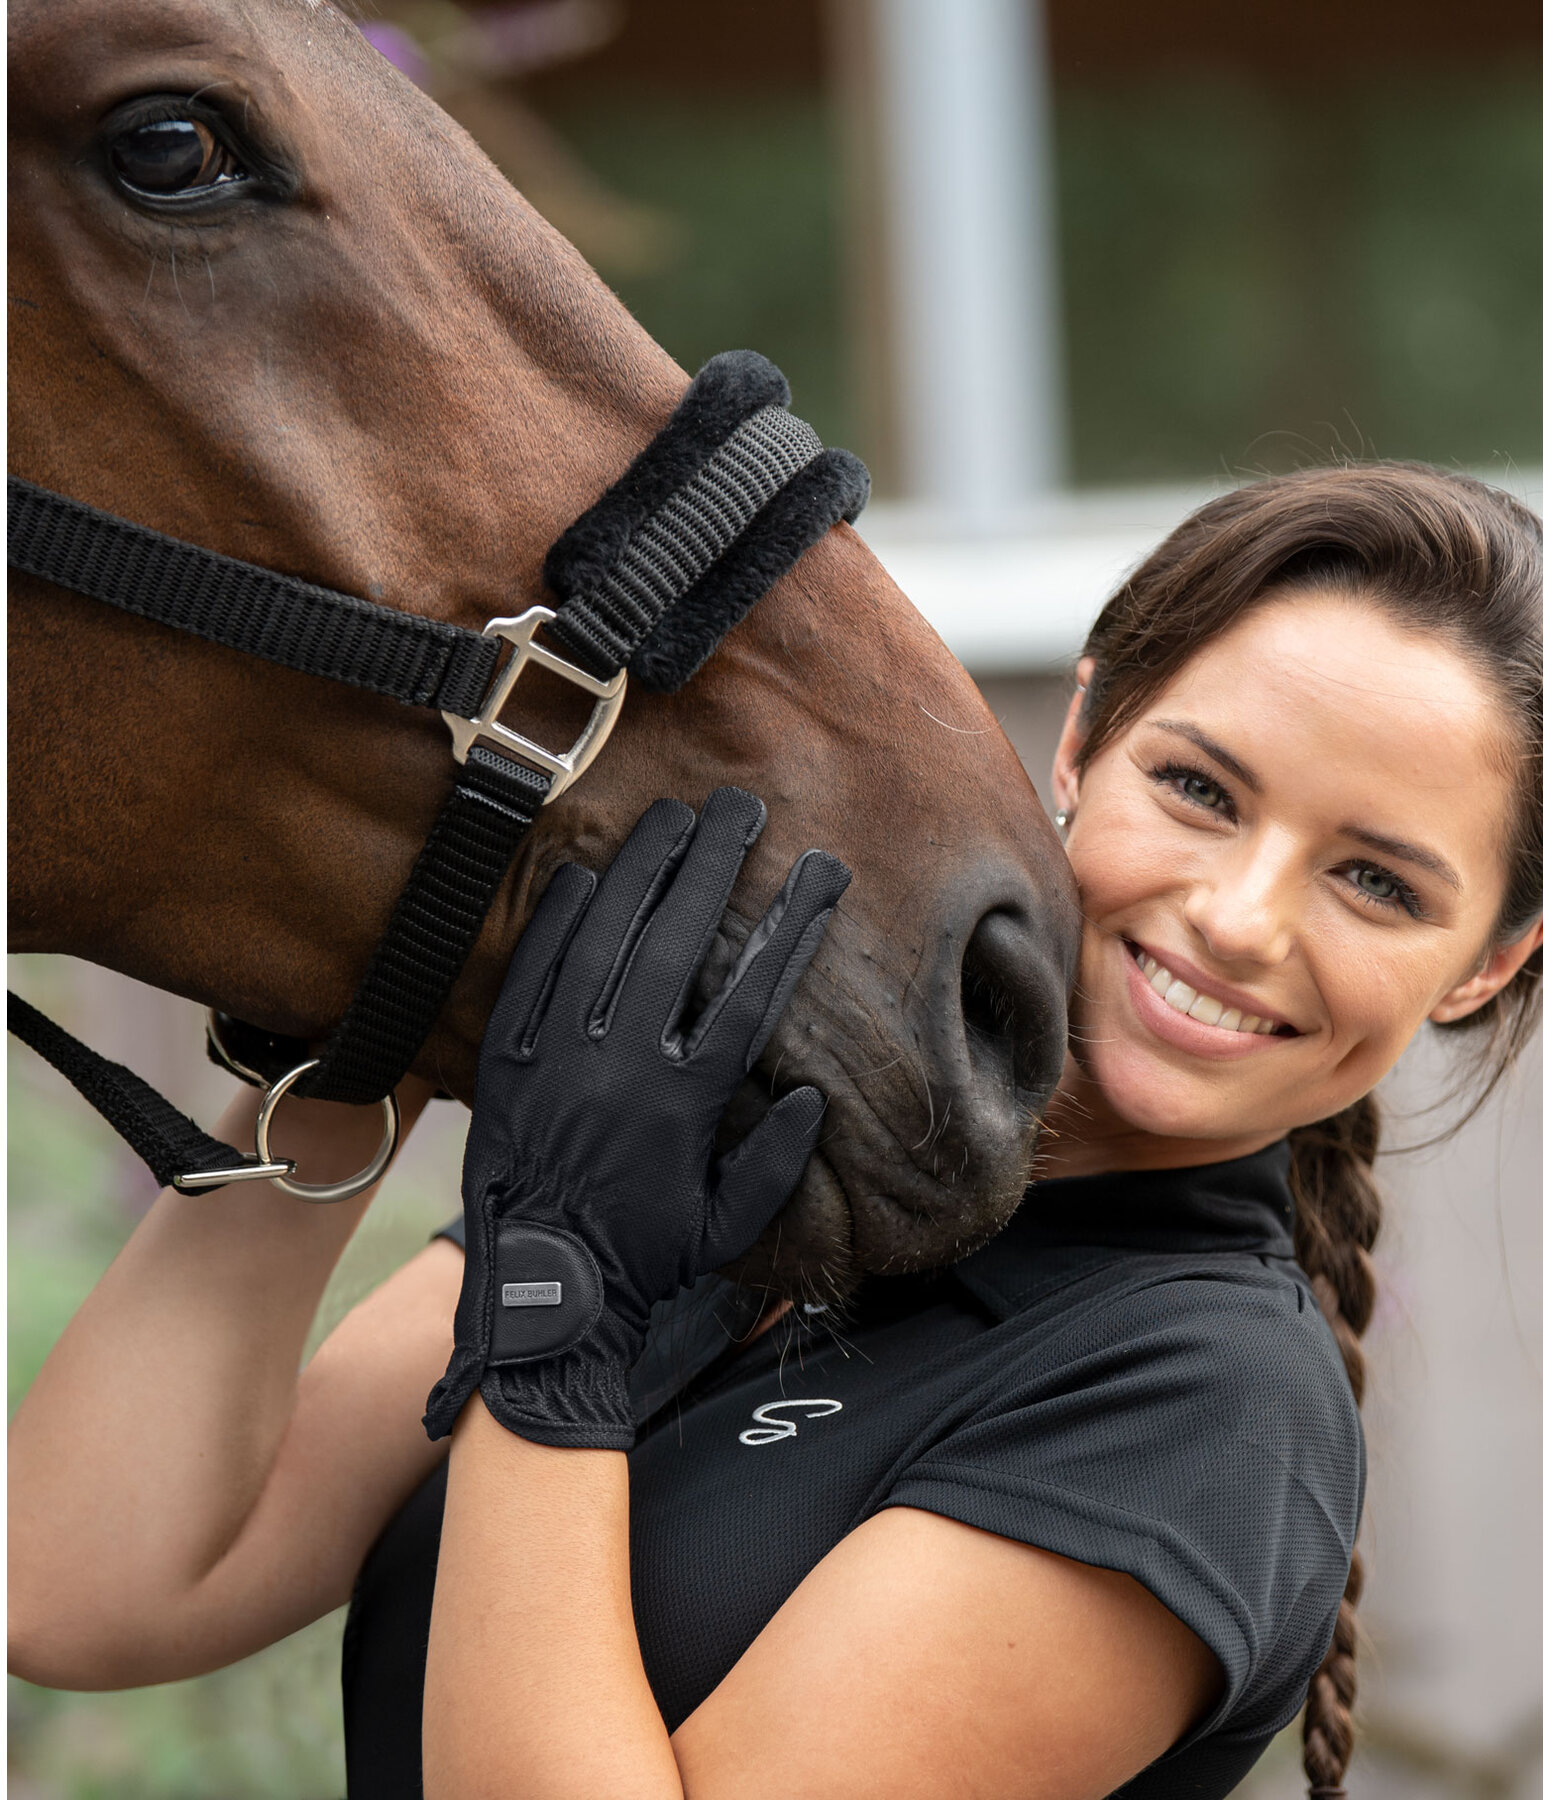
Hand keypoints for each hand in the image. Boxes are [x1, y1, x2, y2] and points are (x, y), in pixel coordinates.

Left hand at [424, 786, 849, 1448]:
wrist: (539, 1291)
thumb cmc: (645, 1257)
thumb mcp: (727, 1227)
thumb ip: (777, 1164)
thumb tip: (815, 1097)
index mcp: (682, 1104)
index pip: (750, 994)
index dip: (789, 927)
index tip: (819, 875)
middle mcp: (620, 1068)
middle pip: (675, 943)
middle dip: (713, 867)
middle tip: (740, 808)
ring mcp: (556, 1056)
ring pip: (604, 942)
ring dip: (641, 872)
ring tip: (673, 819)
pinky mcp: (504, 1059)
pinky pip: (533, 972)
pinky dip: (559, 920)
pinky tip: (588, 873)